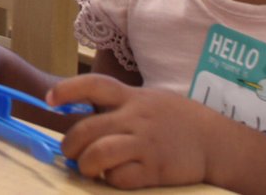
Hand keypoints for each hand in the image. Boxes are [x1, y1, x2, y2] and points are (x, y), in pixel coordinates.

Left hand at [50, 73, 216, 187]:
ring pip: (99, 154)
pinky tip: (114, 177)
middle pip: (87, 128)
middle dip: (70, 144)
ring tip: (87, 168)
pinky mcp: (155, 168)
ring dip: (85, 164)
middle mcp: (135, 117)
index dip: (68, 90)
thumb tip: (84, 116)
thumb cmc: (176, 119)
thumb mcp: (148, 100)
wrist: (216, 140)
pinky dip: (111, 179)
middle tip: (70, 152)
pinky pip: (121, 177)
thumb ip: (119, 104)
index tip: (49, 99)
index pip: (94, 85)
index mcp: (131, 97)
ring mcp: (145, 143)